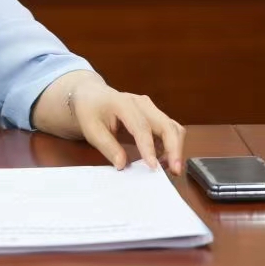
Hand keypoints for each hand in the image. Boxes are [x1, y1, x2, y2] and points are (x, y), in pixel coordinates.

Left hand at [68, 75, 185, 174]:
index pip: (141, 126)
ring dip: (175, 149)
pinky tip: (163, 161)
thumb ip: (107, 146)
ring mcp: (151, 109)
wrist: (92, 95)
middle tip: (174, 170)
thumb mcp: (90, 129)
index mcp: (123, 103)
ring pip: (173, 128)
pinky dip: (171, 147)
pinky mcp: (155, 116)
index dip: (149, 147)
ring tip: (169, 169)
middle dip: (174, 148)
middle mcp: (142, 104)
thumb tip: (122, 165)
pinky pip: (169, 131)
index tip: (153, 166)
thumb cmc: (89, 110)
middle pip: (166, 125)